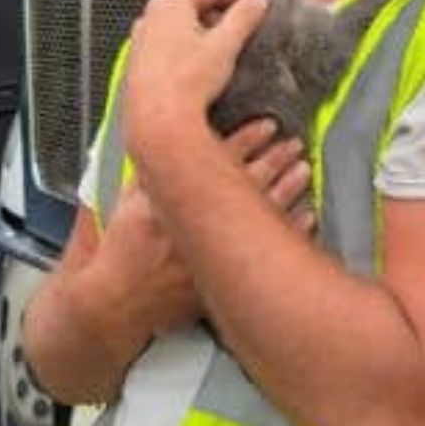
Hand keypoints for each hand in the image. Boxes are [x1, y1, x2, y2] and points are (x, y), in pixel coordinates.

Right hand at [95, 118, 314, 336]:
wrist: (117, 300)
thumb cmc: (121, 251)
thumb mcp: (126, 201)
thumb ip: (150, 172)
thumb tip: (171, 143)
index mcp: (171, 197)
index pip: (216, 157)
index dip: (247, 138)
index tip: (268, 125)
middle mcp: (196, 221)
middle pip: (247, 181)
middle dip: (275, 158)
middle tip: (294, 143)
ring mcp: (214, 249)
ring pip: (262, 210)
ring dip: (287, 187)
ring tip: (304, 168)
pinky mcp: (226, 271)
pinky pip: (268, 249)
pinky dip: (290, 229)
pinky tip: (307, 214)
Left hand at [124, 0, 267, 158]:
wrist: (157, 121)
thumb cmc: (186, 81)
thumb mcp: (225, 45)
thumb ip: (243, 18)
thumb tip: (255, 2)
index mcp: (169, 5)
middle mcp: (150, 18)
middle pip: (192, 3)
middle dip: (221, 9)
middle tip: (245, 19)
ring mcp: (142, 42)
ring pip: (180, 25)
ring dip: (205, 29)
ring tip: (227, 44)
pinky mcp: (140, 65)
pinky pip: (169, 45)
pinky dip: (190, 47)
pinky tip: (204, 64)